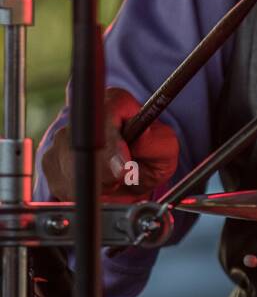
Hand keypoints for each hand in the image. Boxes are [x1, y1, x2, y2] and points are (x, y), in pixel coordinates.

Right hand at [41, 86, 179, 205]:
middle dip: (103, 173)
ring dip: (94, 185)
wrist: (133, 174)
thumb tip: (140, 141)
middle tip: (120, 180)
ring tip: (112, 182)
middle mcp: (84, 116)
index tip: (122, 169)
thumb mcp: (165, 149)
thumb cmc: (149, 155)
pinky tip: (97, 187)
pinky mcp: (50, 162)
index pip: (105, 114)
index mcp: (115, 102)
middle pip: (81, 144)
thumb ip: (157, 143)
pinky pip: (61, 184)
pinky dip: (82, 193)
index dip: (112, 144)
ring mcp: (63, 138)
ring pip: (69, 168)